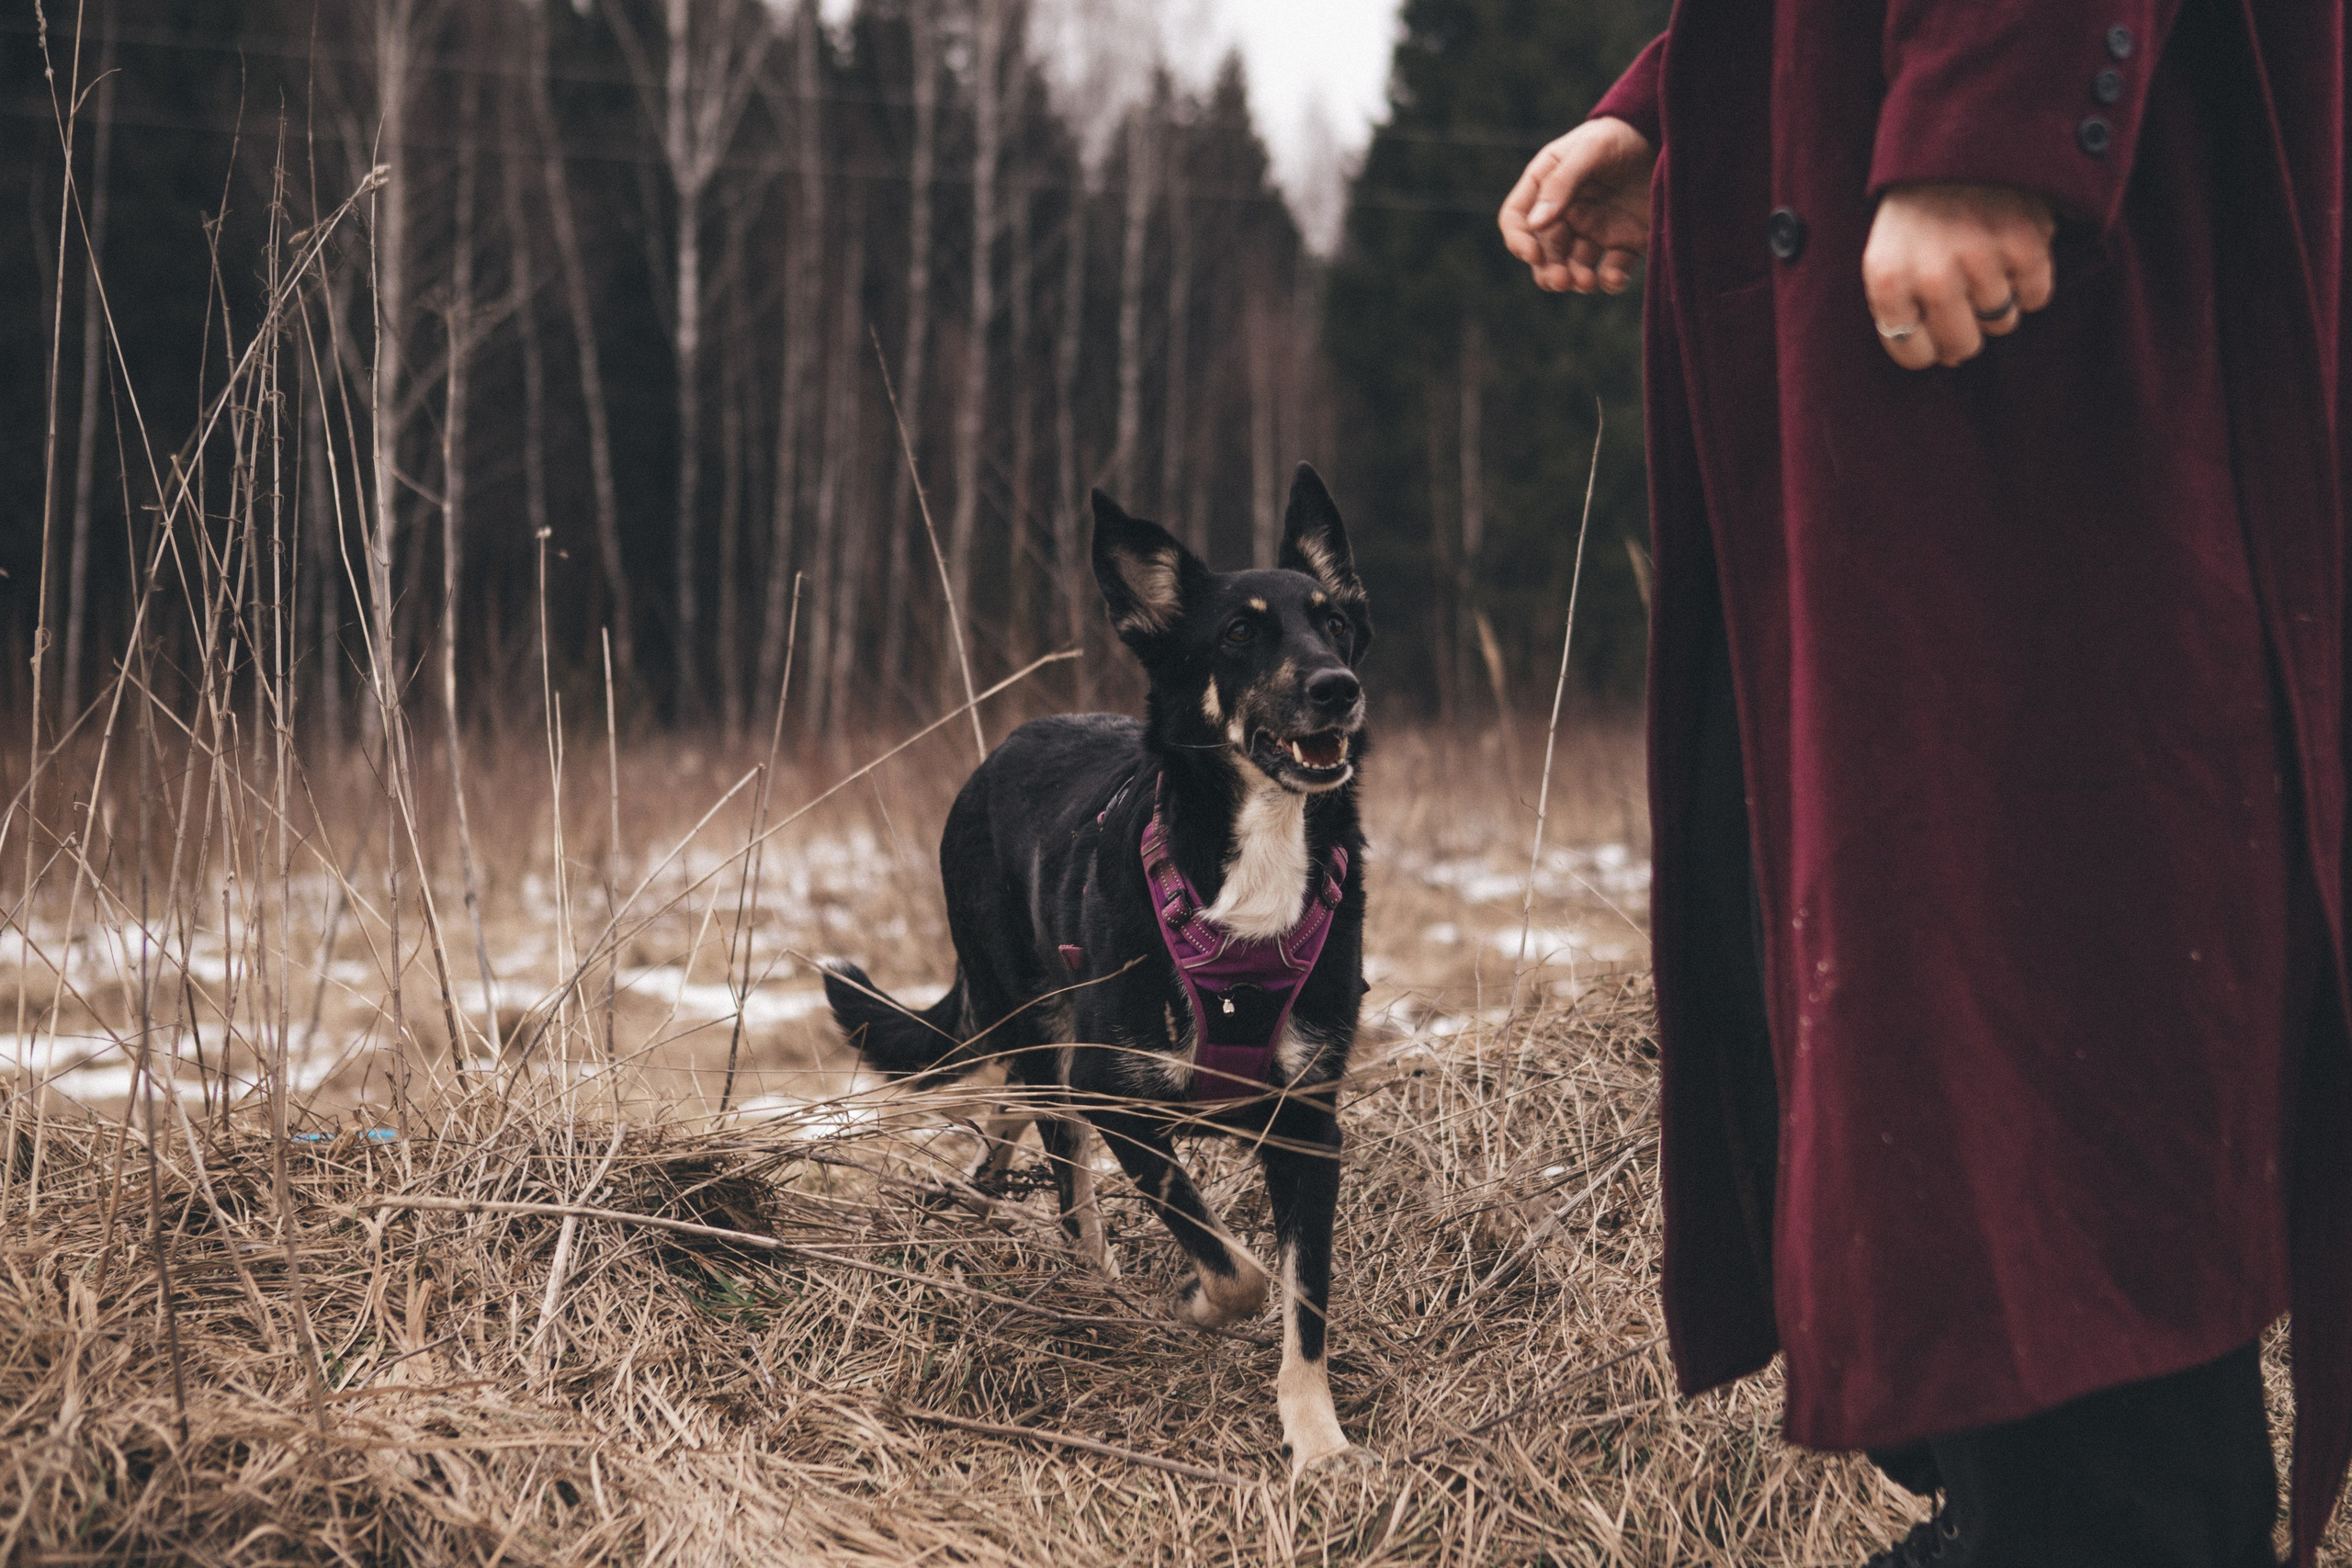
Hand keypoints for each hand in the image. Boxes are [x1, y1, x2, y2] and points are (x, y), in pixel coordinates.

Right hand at [1500, 117, 1655, 293]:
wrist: (1670, 135)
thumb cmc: (1624, 135)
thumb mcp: (1591, 149)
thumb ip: (1561, 182)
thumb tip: (1535, 224)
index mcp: (1547, 186)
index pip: (1517, 218)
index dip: (1519, 240)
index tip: (1534, 255)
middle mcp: (1567, 212)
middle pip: (1545, 252)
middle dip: (1549, 271)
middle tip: (1562, 280)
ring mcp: (1596, 229)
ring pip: (1574, 267)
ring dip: (1576, 280)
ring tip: (1587, 282)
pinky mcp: (1625, 242)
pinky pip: (1612, 271)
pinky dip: (1610, 282)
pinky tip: (1613, 279)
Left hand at [1862, 184, 2056, 368]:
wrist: (1960, 137)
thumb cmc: (1918, 210)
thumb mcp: (1887, 256)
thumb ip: (1902, 310)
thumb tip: (1945, 361)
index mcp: (1887, 281)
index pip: (1912, 355)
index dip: (1925, 345)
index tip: (1930, 325)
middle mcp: (1932, 276)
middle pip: (1961, 347)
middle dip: (1964, 332)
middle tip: (1963, 300)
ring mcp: (1981, 260)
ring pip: (2001, 322)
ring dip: (1997, 299)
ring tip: (1983, 259)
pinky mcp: (2025, 244)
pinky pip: (2036, 297)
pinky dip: (2029, 280)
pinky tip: (2011, 250)